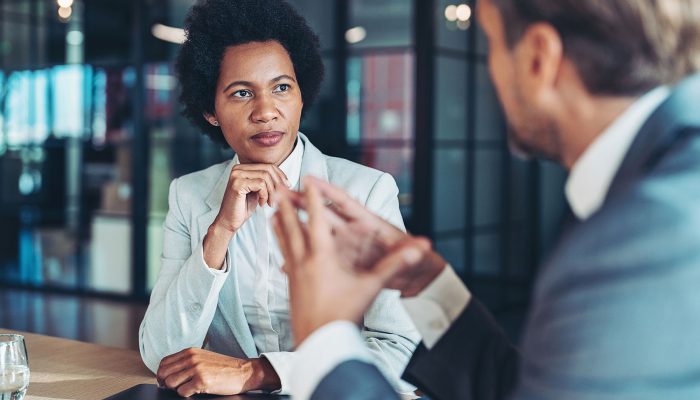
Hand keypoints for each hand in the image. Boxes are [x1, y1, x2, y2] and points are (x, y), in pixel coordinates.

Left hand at [156, 348, 279, 396]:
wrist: (244, 371)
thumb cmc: (225, 367)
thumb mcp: (204, 357)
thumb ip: (187, 361)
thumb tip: (169, 374)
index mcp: (190, 352)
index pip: (164, 362)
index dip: (162, 374)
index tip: (166, 381)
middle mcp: (191, 358)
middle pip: (163, 373)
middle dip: (165, 383)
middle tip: (175, 388)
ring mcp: (196, 369)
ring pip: (170, 383)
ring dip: (176, 389)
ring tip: (188, 388)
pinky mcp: (202, 381)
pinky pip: (182, 392)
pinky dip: (186, 394)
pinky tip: (197, 391)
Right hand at [215, 164, 289, 232]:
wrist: (229, 222)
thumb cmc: (244, 207)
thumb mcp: (258, 191)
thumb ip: (267, 182)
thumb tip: (284, 179)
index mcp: (243, 168)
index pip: (268, 165)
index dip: (280, 176)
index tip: (288, 186)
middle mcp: (238, 168)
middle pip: (268, 169)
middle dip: (278, 184)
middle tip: (280, 197)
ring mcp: (236, 175)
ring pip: (265, 177)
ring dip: (272, 192)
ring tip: (270, 203)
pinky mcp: (237, 184)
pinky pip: (260, 184)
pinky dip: (265, 195)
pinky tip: (261, 204)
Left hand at [273, 181, 418, 344]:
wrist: (320, 342)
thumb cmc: (345, 314)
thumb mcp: (370, 288)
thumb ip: (394, 266)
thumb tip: (419, 252)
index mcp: (323, 257)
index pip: (318, 220)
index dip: (313, 198)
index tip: (306, 180)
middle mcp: (304, 261)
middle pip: (292, 227)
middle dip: (287, 206)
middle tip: (278, 189)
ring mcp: (294, 274)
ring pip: (283, 242)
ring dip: (279, 224)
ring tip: (271, 212)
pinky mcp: (291, 286)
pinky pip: (283, 258)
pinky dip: (280, 246)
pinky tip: (279, 248)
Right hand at [287, 177, 446, 296]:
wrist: (416, 276)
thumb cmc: (416, 260)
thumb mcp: (414, 256)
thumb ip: (414, 251)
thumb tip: (426, 245)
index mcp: (371, 225)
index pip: (346, 203)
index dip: (329, 192)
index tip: (310, 179)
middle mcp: (356, 231)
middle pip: (325, 214)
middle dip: (304, 202)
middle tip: (282, 192)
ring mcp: (348, 245)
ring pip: (318, 232)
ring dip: (298, 225)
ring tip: (275, 217)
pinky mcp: (345, 261)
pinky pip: (321, 256)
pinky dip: (305, 258)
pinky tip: (284, 262)